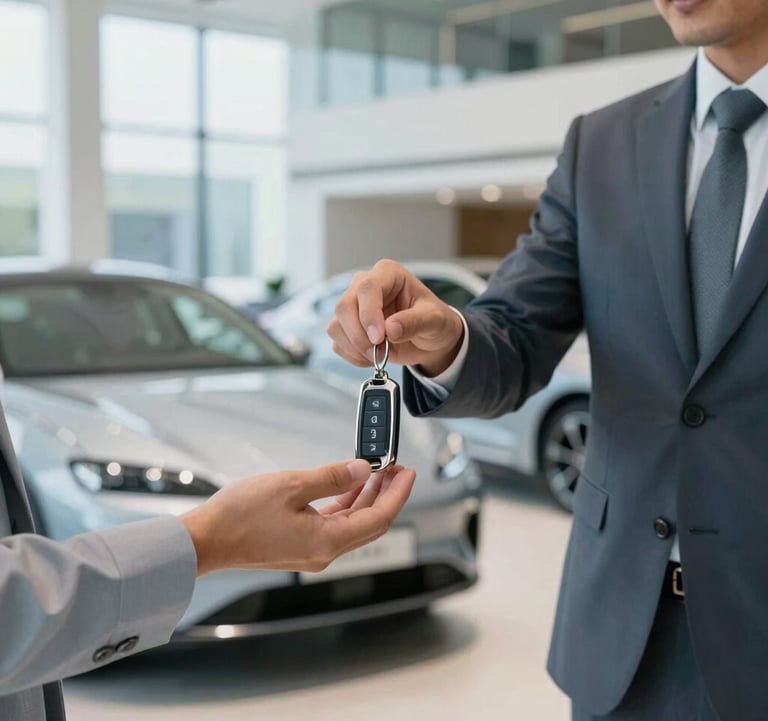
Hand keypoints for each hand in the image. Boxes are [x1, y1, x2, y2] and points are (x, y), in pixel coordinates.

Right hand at [180, 459, 414, 576]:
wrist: (208, 539)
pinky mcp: (300, 545)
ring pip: (353, 524)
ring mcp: (312, 551)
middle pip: (370, 523)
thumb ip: (332, 477)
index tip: (408, 472)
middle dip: (386, 494)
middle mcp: (324, 551)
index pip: (379, 519)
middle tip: (395, 468)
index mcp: (327, 541)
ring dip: (367, 497)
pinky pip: (334, 524)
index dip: (397, 494)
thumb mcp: (292, 486)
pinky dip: (346, 504)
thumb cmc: (241, 516)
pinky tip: (348, 486)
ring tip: (375, 471)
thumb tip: (363, 470)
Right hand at [328, 259, 464, 376]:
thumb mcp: (434, 320)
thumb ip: (414, 322)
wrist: (429, 340)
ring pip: (336, 326)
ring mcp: (354, 307)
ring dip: (356, 347)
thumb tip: (390, 329)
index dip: (369, 314)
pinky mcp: (347, 328)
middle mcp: (365, 287)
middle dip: (359, 335)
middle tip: (379, 352)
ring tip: (381, 354)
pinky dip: (354, 356)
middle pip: (344, 306)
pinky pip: (338, 343)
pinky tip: (373, 357)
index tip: (379, 337)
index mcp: (388, 274)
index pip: (367, 287)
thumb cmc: (434, 321)